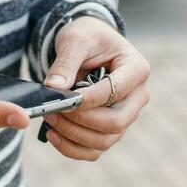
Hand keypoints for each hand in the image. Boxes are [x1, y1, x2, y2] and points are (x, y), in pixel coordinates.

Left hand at [41, 15, 149, 160]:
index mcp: (136, 69)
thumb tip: (53, 88)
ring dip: (73, 135)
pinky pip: (95, 149)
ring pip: (104, 140)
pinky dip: (73, 148)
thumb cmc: (87, 36)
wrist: (90, 42)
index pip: (115, 92)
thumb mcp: (75, 39)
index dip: (88, 99)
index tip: (62, 99)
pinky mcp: (111, 129)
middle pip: (116, 122)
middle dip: (80, 120)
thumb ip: (65, 62)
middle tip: (52, 111)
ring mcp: (126, 116)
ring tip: (49, 119)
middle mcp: (137, 96)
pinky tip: (53, 135)